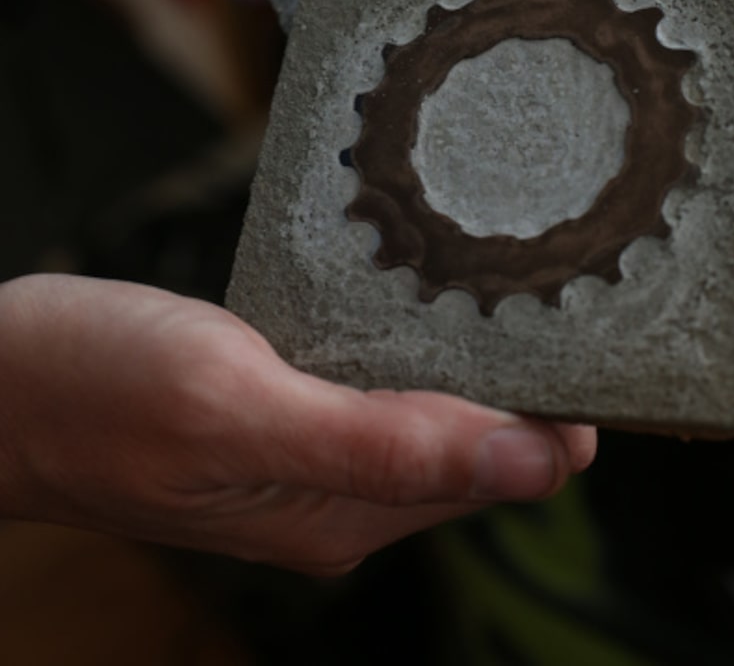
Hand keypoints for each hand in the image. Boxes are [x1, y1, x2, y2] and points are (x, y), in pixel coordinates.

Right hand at [0, 274, 595, 573]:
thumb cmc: (92, 390)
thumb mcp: (237, 405)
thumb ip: (382, 444)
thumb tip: (532, 465)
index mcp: (343, 511)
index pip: (500, 469)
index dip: (558, 405)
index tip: (598, 323)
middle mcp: (339, 495)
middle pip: (474, 437)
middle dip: (523, 368)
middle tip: (560, 270)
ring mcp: (307, 452)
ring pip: (427, 403)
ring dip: (468, 346)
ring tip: (506, 264)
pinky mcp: (278, 409)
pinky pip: (372, 377)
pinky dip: (405, 334)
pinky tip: (413, 283)